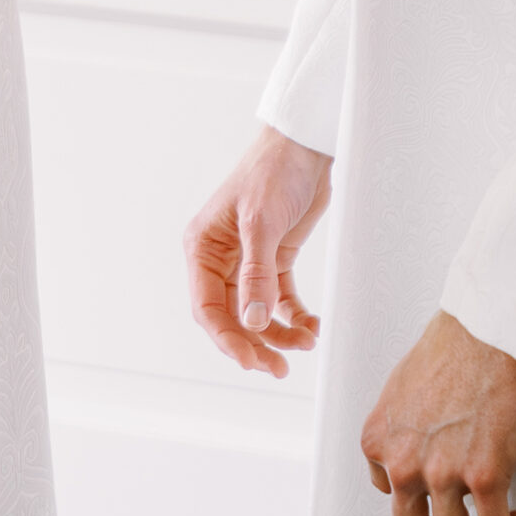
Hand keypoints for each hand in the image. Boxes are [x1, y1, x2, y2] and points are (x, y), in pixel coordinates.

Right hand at [184, 126, 332, 377]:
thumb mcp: (261, 221)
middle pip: (232, 318)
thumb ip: (256, 273)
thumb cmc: (273, 172)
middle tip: (279, 369)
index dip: (227, 339)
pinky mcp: (275, 259)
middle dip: (255, 345)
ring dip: (278, 335)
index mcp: (203, 248)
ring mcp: (249, 261)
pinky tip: (312, 327)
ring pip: (257, 315)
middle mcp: (221, 259)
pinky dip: (295, 318)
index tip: (250, 361)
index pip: (207, 307)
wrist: (305, 147)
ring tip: (306, 344)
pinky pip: (280, 301)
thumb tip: (251, 321)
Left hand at [360, 310, 515, 515]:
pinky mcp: (485, 476)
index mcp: (379, 439)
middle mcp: (403, 464)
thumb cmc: (453, 343)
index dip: (414, 493)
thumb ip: (402, 425)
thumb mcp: (402, 386)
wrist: (489, 329)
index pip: (385, 488)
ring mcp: (443, 474)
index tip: (434, 491)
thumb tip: (419, 445)